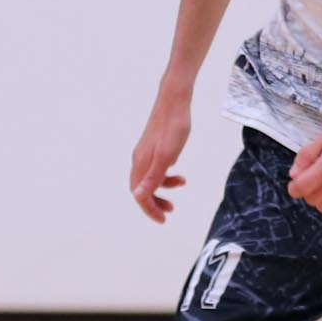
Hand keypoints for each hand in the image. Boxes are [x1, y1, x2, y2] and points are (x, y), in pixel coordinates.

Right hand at [127, 85, 190, 222]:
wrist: (175, 101)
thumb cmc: (173, 127)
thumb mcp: (166, 155)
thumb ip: (153, 177)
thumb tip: (139, 197)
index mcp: (141, 163)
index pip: (140, 194)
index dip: (150, 209)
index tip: (163, 219)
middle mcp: (140, 159)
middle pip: (142, 188)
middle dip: (155, 202)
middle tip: (170, 210)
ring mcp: (146, 152)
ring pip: (150, 177)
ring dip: (163, 187)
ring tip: (181, 184)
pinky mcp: (154, 146)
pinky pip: (156, 167)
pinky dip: (166, 174)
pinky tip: (177, 170)